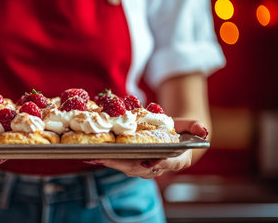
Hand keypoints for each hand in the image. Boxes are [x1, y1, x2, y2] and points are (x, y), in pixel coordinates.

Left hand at [83, 118, 207, 178]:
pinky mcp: (133, 162)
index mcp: (175, 160)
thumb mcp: (190, 127)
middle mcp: (159, 166)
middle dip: (125, 164)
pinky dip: (108, 159)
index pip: (168, 164)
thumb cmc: (182, 133)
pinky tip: (94, 154)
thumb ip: (196, 127)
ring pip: (128, 167)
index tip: (150, 162)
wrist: (175, 142)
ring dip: (113, 163)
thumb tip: (203, 130)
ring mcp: (145, 166)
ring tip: (98, 156)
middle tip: (112, 158)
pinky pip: (121, 162)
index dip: (160, 164)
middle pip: (141, 169)